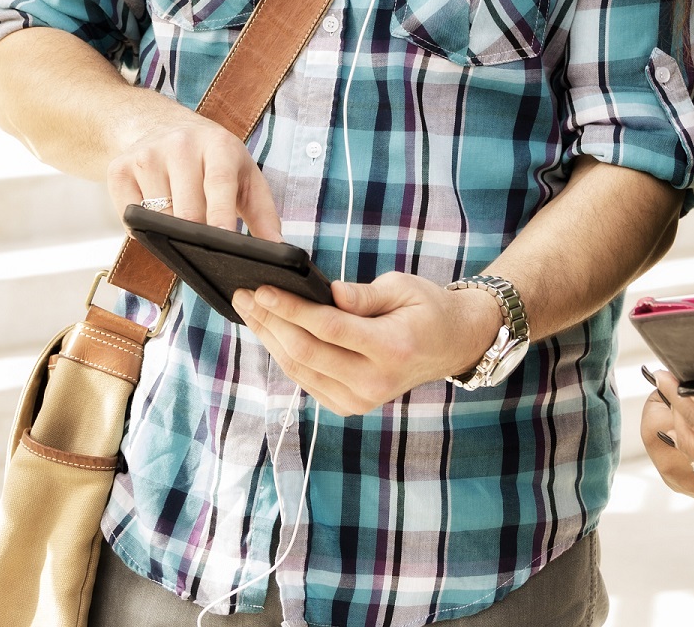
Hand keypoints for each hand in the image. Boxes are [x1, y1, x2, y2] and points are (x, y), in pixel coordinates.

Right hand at [105, 104, 282, 239]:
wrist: (160, 125)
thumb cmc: (212, 159)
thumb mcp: (244, 175)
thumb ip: (264, 213)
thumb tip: (278, 251)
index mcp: (218, 144)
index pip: (219, 183)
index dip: (221, 214)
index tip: (223, 240)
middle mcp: (180, 144)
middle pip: (186, 208)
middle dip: (194, 236)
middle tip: (204, 253)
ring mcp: (146, 154)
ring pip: (156, 216)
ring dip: (168, 233)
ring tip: (180, 227)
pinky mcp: (119, 168)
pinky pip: (130, 216)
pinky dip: (142, 229)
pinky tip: (154, 216)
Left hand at [232, 273, 503, 416]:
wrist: (450, 346)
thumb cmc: (426, 308)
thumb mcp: (404, 288)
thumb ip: (363, 295)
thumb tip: (326, 292)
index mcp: (392, 348)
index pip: (329, 328)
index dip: (290, 309)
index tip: (261, 289)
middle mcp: (375, 382)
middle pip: (307, 353)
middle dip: (270, 322)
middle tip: (243, 295)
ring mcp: (362, 400)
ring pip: (301, 370)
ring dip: (270, 339)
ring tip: (248, 310)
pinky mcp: (351, 406)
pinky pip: (308, 380)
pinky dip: (285, 355)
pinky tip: (270, 331)